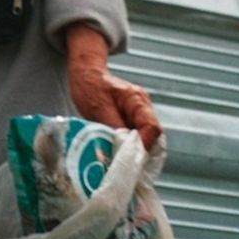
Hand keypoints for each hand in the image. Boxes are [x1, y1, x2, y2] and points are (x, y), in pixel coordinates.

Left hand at [65, 24, 162, 151]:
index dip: (144, 145)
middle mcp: (143, 106)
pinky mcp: (132, 119)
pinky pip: (136, 135)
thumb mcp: (99, 108)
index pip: (152, 127)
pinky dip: (128, 145)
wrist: (86, 74)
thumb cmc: (91, 86)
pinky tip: (117, 152)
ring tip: (119, 158)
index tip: (131, 158)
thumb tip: (122, 150)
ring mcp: (139, 113)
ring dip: (133, 149)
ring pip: (144, 137)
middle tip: (125, 163)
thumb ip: (113, 128)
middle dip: (140, 150)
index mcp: (137, 100)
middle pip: (152, 135)